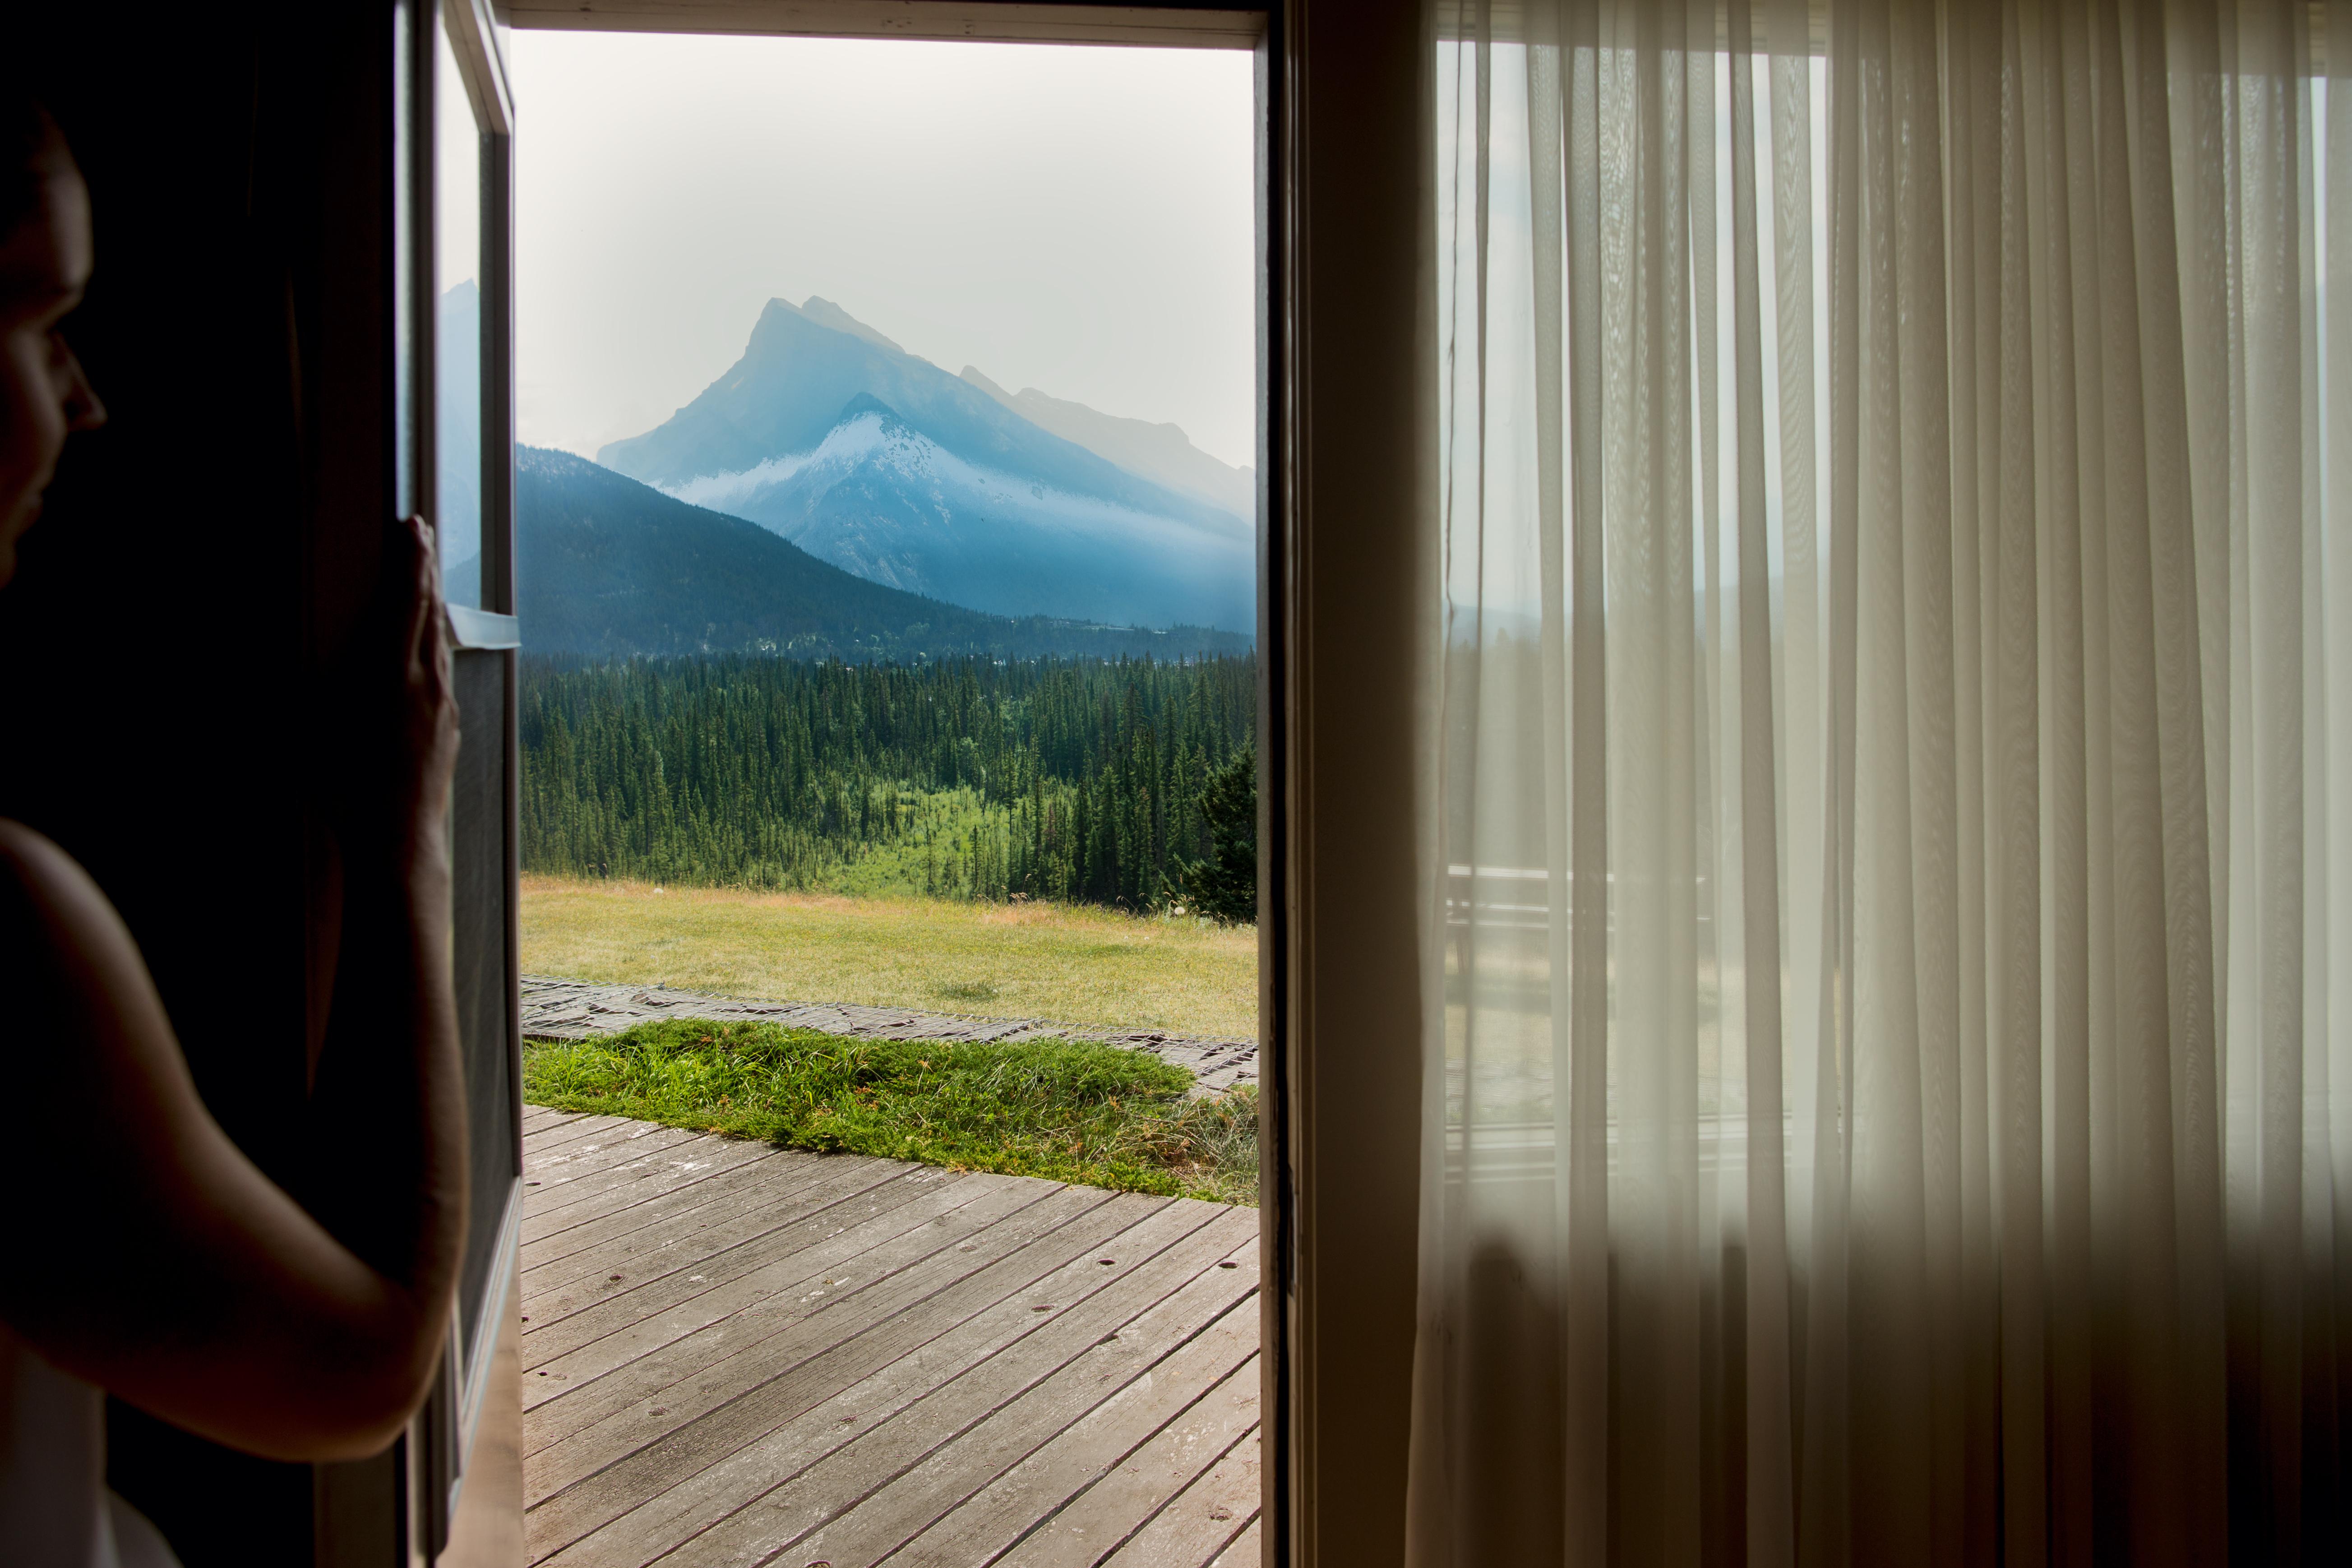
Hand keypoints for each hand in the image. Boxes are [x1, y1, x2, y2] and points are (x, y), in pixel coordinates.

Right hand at [336, 515, 458, 875]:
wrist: (398, 839)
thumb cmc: (346, 789)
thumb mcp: (310, 731)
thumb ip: (302, 689)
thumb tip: (279, 662)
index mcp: (391, 674)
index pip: (405, 601)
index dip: (409, 560)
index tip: (412, 528)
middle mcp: (426, 683)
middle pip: (429, 611)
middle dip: (423, 569)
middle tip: (422, 535)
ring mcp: (443, 705)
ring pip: (438, 640)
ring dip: (430, 604)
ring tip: (423, 578)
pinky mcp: (448, 727)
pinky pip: (442, 670)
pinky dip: (432, 643)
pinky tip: (426, 644)